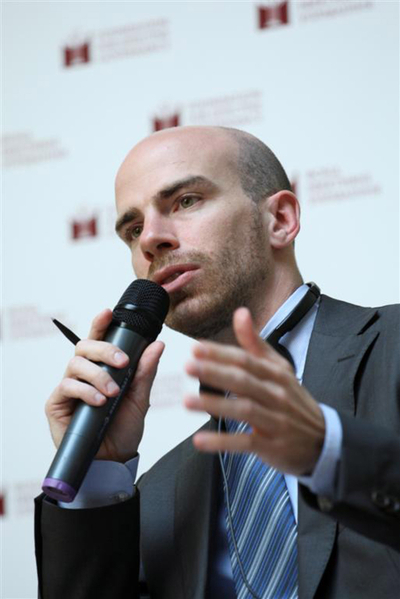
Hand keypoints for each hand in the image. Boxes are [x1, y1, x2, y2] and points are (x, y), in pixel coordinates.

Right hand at [45, 309, 163, 461]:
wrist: (114, 460)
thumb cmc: (123, 428)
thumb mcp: (140, 398)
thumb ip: (145, 371)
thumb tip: (158, 345)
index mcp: (101, 368)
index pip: (98, 340)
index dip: (100, 324)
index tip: (107, 313)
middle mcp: (83, 374)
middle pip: (84, 346)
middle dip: (104, 349)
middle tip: (123, 362)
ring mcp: (68, 388)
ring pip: (75, 364)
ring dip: (97, 374)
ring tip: (113, 392)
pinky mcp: (56, 404)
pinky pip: (67, 386)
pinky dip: (85, 391)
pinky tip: (99, 401)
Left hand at [184, 307, 324, 475]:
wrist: (323, 440)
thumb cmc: (293, 400)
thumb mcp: (279, 369)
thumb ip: (255, 343)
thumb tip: (240, 312)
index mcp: (277, 374)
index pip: (246, 360)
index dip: (221, 353)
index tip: (195, 348)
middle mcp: (277, 395)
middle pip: (243, 381)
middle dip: (214, 372)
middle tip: (188, 366)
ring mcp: (275, 421)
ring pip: (243, 409)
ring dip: (215, 404)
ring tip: (187, 400)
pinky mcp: (272, 446)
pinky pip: (244, 442)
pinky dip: (222, 442)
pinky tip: (200, 440)